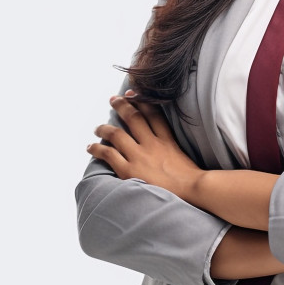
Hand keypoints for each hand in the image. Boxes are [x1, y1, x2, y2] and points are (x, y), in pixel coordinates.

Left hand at [86, 92, 201, 200]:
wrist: (192, 190)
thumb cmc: (191, 179)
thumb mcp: (184, 156)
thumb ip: (171, 148)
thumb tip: (164, 147)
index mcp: (167, 139)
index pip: (153, 114)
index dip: (141, 102)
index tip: (133, 94)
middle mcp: (152, 144)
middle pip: (133, 118)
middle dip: (122, 106)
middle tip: (113, 99)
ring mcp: (140, 156)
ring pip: (116, 134)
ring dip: (104, 128)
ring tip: (97, 127)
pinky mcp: (129, 170)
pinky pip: (109, 154)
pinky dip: (97, 149)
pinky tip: (91, 147)